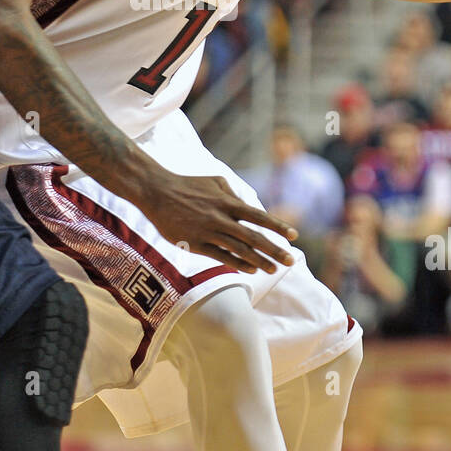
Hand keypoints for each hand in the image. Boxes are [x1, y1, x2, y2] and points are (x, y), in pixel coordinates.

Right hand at [134, 171, 299, 274]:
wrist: (156, 192)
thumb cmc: (187, 184)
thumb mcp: (214, 181)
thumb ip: (232, 193)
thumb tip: (247, 205)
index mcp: (227, 202)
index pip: (258, 216)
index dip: (277, 226)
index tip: (293, 235)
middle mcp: (221, 217)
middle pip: (253, 236)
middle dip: (274, 249)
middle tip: (290, 260)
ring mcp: (208, 231)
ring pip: (239, 249)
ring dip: (259, 260)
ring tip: (273, 269)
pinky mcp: (195, 243)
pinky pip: (220, 256)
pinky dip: (237, 263)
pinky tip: (250, 269)